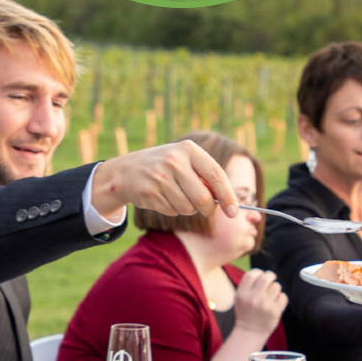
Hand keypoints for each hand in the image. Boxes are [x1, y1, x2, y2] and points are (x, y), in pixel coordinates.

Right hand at [90, 140, 238, 223]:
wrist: (127, 171)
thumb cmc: (166, 167)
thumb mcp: (185, 161)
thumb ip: (206, 177)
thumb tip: (227, 202)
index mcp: (188, 149)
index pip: (216, 175)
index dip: (227, 196)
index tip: (234, 211)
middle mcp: (174, 161)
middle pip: (202, 198)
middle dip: (208, 209)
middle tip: (206, 211)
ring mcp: (160, 177)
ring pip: (187, 208)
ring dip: (187, 209)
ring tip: (177, 196)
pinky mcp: (149, 192)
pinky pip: (172, 211)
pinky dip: (172, 210)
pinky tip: (163, 198)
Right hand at [232, 269, 286, 338]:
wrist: (250, 332)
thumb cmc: (245, 312)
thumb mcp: (239, 298)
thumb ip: (247, 285)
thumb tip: (260, 273)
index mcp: (242, 294)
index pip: (252, 274)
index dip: (258, 272)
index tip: (260, 276)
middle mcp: (253, 298)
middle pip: (266, 277)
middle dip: (270, 276)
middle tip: (271, 279)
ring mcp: (265, 305)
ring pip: (276, 286)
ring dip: (275, 289)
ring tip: (272, 295)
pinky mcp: (275, 312)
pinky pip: (283, 296)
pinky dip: (281, 298)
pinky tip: (275, 303)